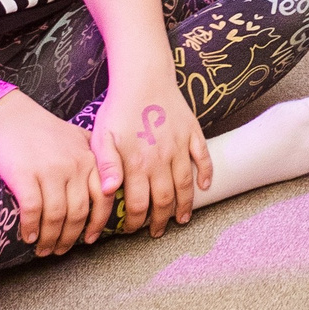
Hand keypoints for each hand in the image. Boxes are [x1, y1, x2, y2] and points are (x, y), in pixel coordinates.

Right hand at [0, 93, 102, 255]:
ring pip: (57, 216)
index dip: (99, 222)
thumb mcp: (77, 139)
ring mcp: (50, 170)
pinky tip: (28, 237)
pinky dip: (31, 228)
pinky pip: (32, 210)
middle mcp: (74, 165)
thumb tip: (110, 188)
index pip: (104, 196)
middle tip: (61, 251)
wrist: (9, 117)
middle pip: (80, 212)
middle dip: (71, 237)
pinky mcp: (24, 175)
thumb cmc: (44, 131)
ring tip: (44, 250)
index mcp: (90, 158)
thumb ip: (95, 160)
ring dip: (51, 238)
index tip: (91, 239)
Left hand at [93, 73, 210, 239]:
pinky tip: (205, 187)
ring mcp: (180, 146)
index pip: (138, 203)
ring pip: (185, 184)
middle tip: (158, 232)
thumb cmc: (118, 108)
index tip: (131, 230)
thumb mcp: (102, 137)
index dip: (135, 221)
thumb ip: (105, 166)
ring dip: (185, 205)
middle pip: (165, 199)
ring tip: (182, 219)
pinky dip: (206, 174)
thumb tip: (108, 192)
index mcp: (137, 163)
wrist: (143, 77)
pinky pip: (203, 158)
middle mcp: (161, 159)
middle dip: (161, 220)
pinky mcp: (192, 133)